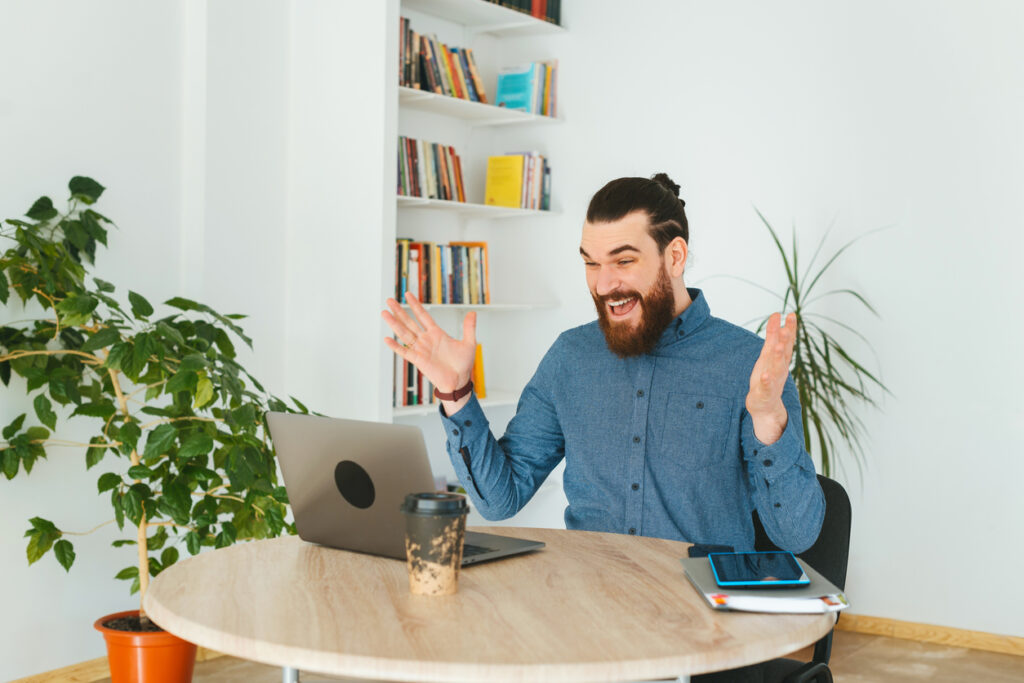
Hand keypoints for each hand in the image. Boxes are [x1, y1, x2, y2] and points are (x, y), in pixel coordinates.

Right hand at [382, 293, 476, 395]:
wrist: (458, 381)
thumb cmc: (463, 364)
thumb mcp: (469, 343)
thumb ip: (469, 327)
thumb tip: (473, 313)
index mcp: (437, 334)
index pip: (423, 316)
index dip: (415, 305)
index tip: (408, 295)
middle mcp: (426, 340)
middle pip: (409, 322)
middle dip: (400, 311)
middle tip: (390, 300)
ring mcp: (420, 349)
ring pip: (404, 333)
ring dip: (394, 323)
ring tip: (385, 313)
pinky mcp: (418, 360)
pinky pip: (404, 351)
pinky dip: (395, 346)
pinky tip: (387, 338)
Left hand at [745, 312, 796, 443]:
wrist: (765, 406)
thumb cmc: (767, 377)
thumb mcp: (768, 354)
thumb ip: (773, 335)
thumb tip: (777, 314)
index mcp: (781, 360)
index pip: (787, 342)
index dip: (790, 328)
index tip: (791, 314)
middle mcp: (779, 369)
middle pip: (784, 352)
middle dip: (786, 339)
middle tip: (788, 325)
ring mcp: (773, 381)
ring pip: (777, 368)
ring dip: (778, 357)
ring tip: (779, 346)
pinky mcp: (764, 393)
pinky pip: (766, 387)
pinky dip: (766, 381)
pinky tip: (765, 375)